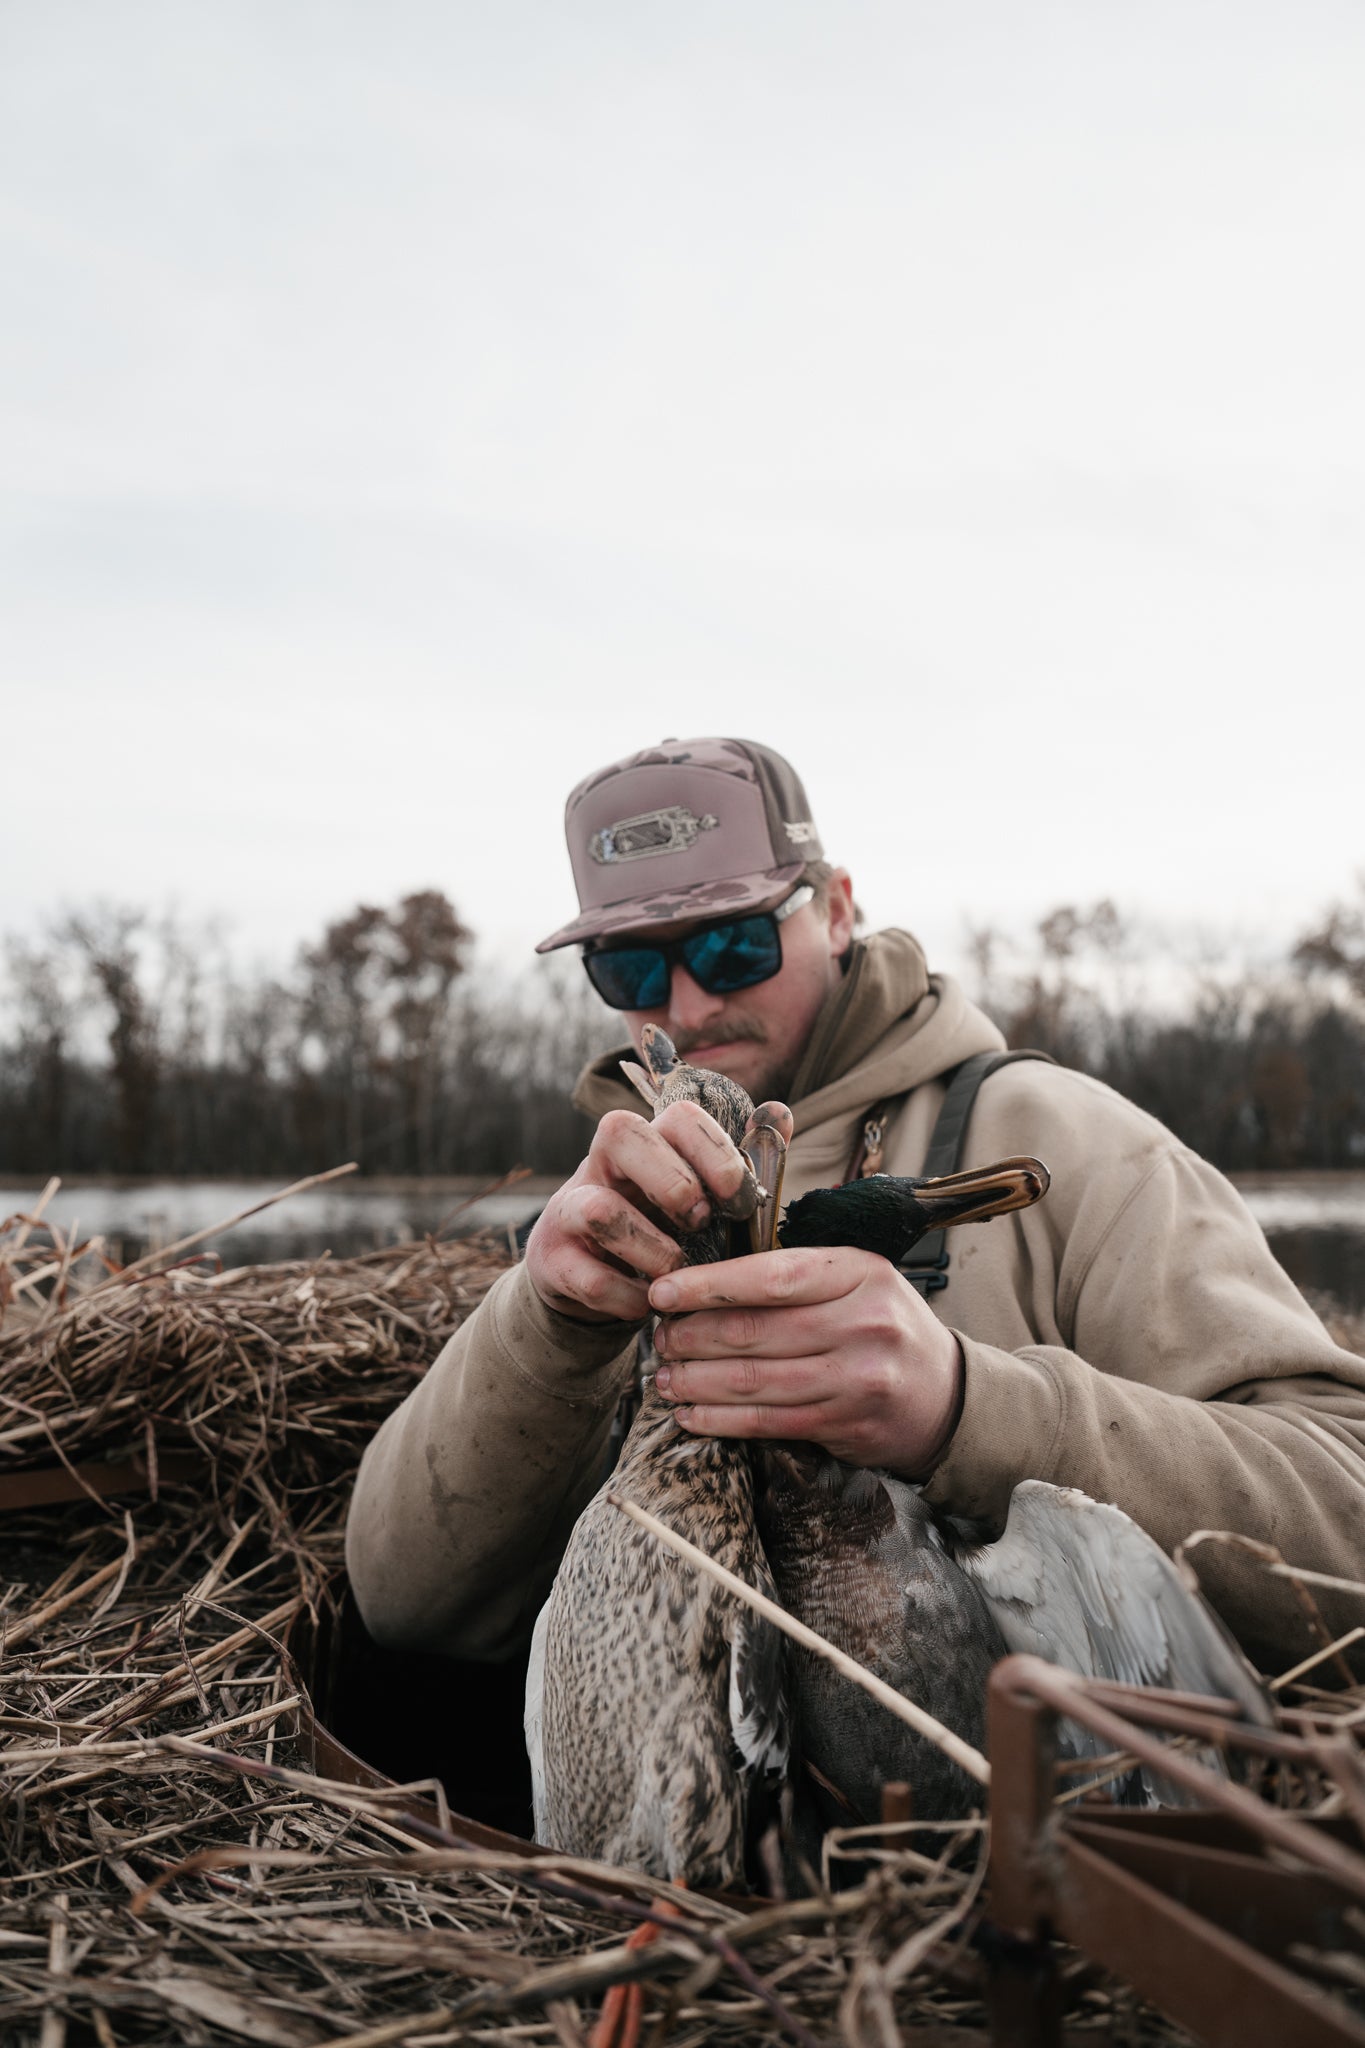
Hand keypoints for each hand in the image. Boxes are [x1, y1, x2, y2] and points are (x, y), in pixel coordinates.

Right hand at [523, 1104, 752, 1324]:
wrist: (587, 1278)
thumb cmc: (655, 1228)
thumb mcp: (693, 1196)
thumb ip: (737, 1161)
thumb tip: (781, 1114)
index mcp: (647, 1142)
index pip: (677, 1116)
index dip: (714, 1151)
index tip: (739, 1200)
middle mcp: (600, 1163)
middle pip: (621, 1131)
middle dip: (675, 1183)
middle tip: (700, 1223)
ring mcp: (569, 1209)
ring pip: (601, 1209)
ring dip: (653, 1251)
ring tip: (676, 1272)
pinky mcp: (552, 1259)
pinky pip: (592, 1279)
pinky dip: (631, 1300)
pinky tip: (649, 1304)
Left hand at [647, 1246, 964, 1476]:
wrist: (946, 1395)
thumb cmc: (884, 1326)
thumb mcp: (858, 1279)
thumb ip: (797, 1274)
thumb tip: (707, 1281)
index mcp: (860, 1272)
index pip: (771, 1276)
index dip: (708, 1285)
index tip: (663, 1293)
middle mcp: (862, 1323)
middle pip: (755, 1330)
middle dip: (692, 1336)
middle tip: (659, 1339)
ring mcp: (856, 1378)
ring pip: (754, 1380)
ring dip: (696, 1381)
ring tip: (665, 1378)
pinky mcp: (845, 1423)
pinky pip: (767, 1422)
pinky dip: (720, 1419)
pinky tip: (690, 1414)